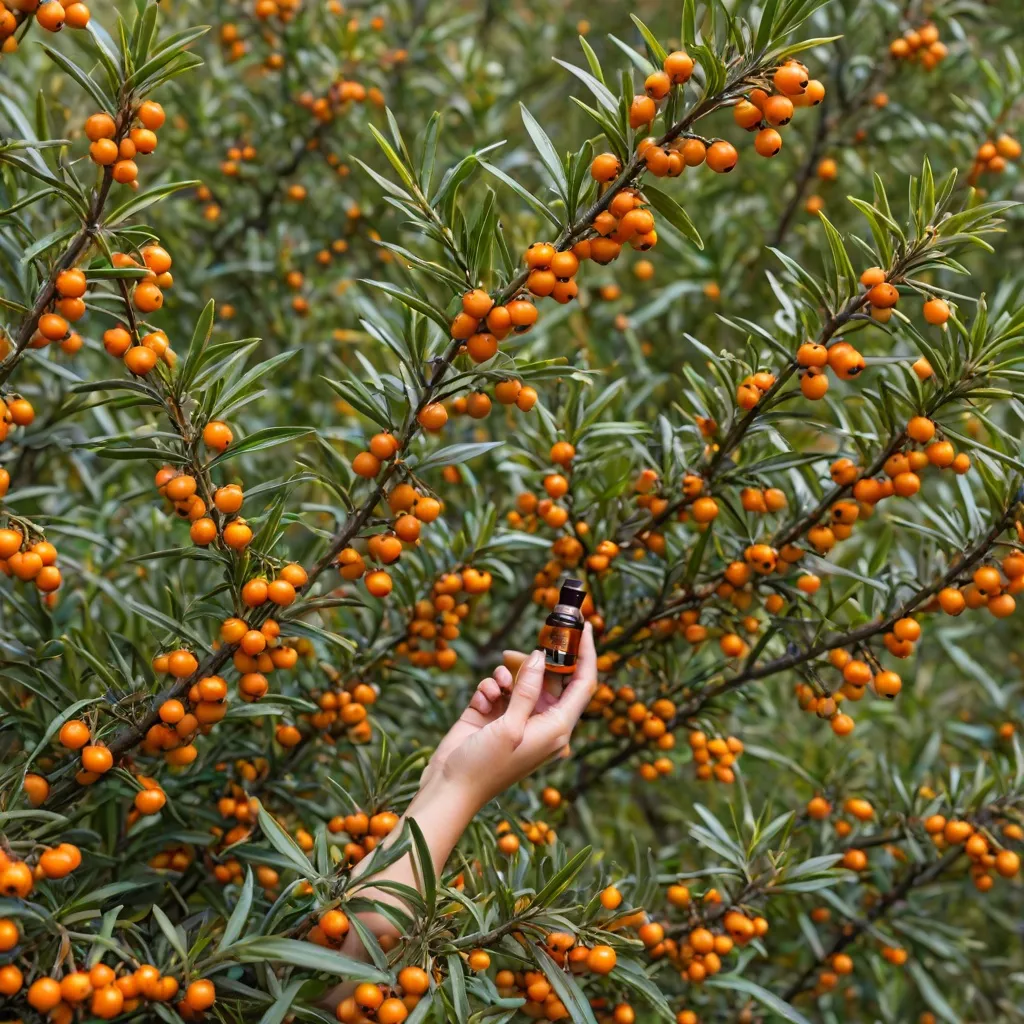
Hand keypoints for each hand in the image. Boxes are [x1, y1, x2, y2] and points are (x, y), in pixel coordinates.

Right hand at [421, 623, 596, 809]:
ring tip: (494, 687)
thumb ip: (528, 689)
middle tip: (516, 655)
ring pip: (522, 679)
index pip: (583, 685)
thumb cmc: (485, 766)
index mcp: (557, 729)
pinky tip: (481, 700)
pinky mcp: (495, 714)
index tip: (587, 627)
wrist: (449, 788)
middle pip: (550, 678)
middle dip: (534, 663)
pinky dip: (490, 687)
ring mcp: (518, 718)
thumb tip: (540, 656)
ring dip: (507, 676)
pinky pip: (500, 687)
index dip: (587, 655)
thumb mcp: (511, 727)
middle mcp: (542, 722)